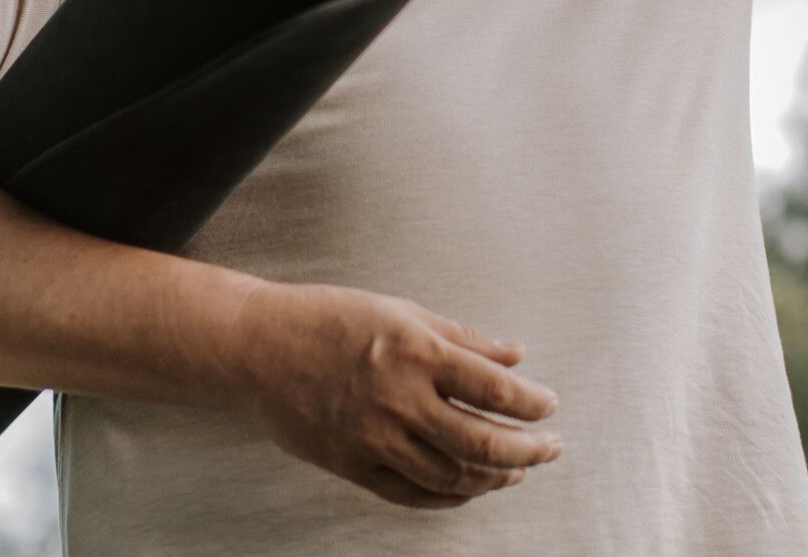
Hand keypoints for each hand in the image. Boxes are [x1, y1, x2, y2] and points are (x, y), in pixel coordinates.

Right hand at [224, 281, 564, 508]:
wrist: (257, 347)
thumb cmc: (327, 318)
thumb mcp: (400, 310)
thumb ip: (462, 337)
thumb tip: (515, 355)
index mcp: (418, 352)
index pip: (497, 391)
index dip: (533, 405)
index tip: (550, 407)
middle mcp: (401, 400)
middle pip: (483, 443)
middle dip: (528, 450)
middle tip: (550, 448)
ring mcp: (376, 438)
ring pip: (452, 477)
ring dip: (493, 478)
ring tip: (513, 470)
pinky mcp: (353, 465)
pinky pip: (412, 494)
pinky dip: (448, 496)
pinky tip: (466, 488)